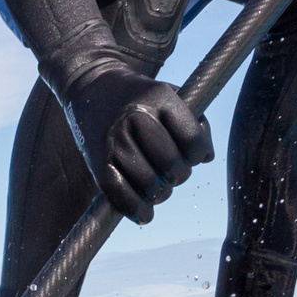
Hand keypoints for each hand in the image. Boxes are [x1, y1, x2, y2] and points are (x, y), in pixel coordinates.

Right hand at [54, 58, 213, 222]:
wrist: (89, 84)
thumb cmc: (138, 95)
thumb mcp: (169, 93)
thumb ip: (194, 122)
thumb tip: (206, 157)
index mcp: (159, 96)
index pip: (194, 141)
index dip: (198, 155)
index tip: (191, 155)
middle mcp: (135, 115)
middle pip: (173, 166)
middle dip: (179, 175)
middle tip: (172, 172)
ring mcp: (114, 139)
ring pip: (151, 185)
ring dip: (161, 194)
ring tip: (158, 187)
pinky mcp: (96, 159)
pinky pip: (121, 195)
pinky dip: (137, 210)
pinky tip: (145, 212)